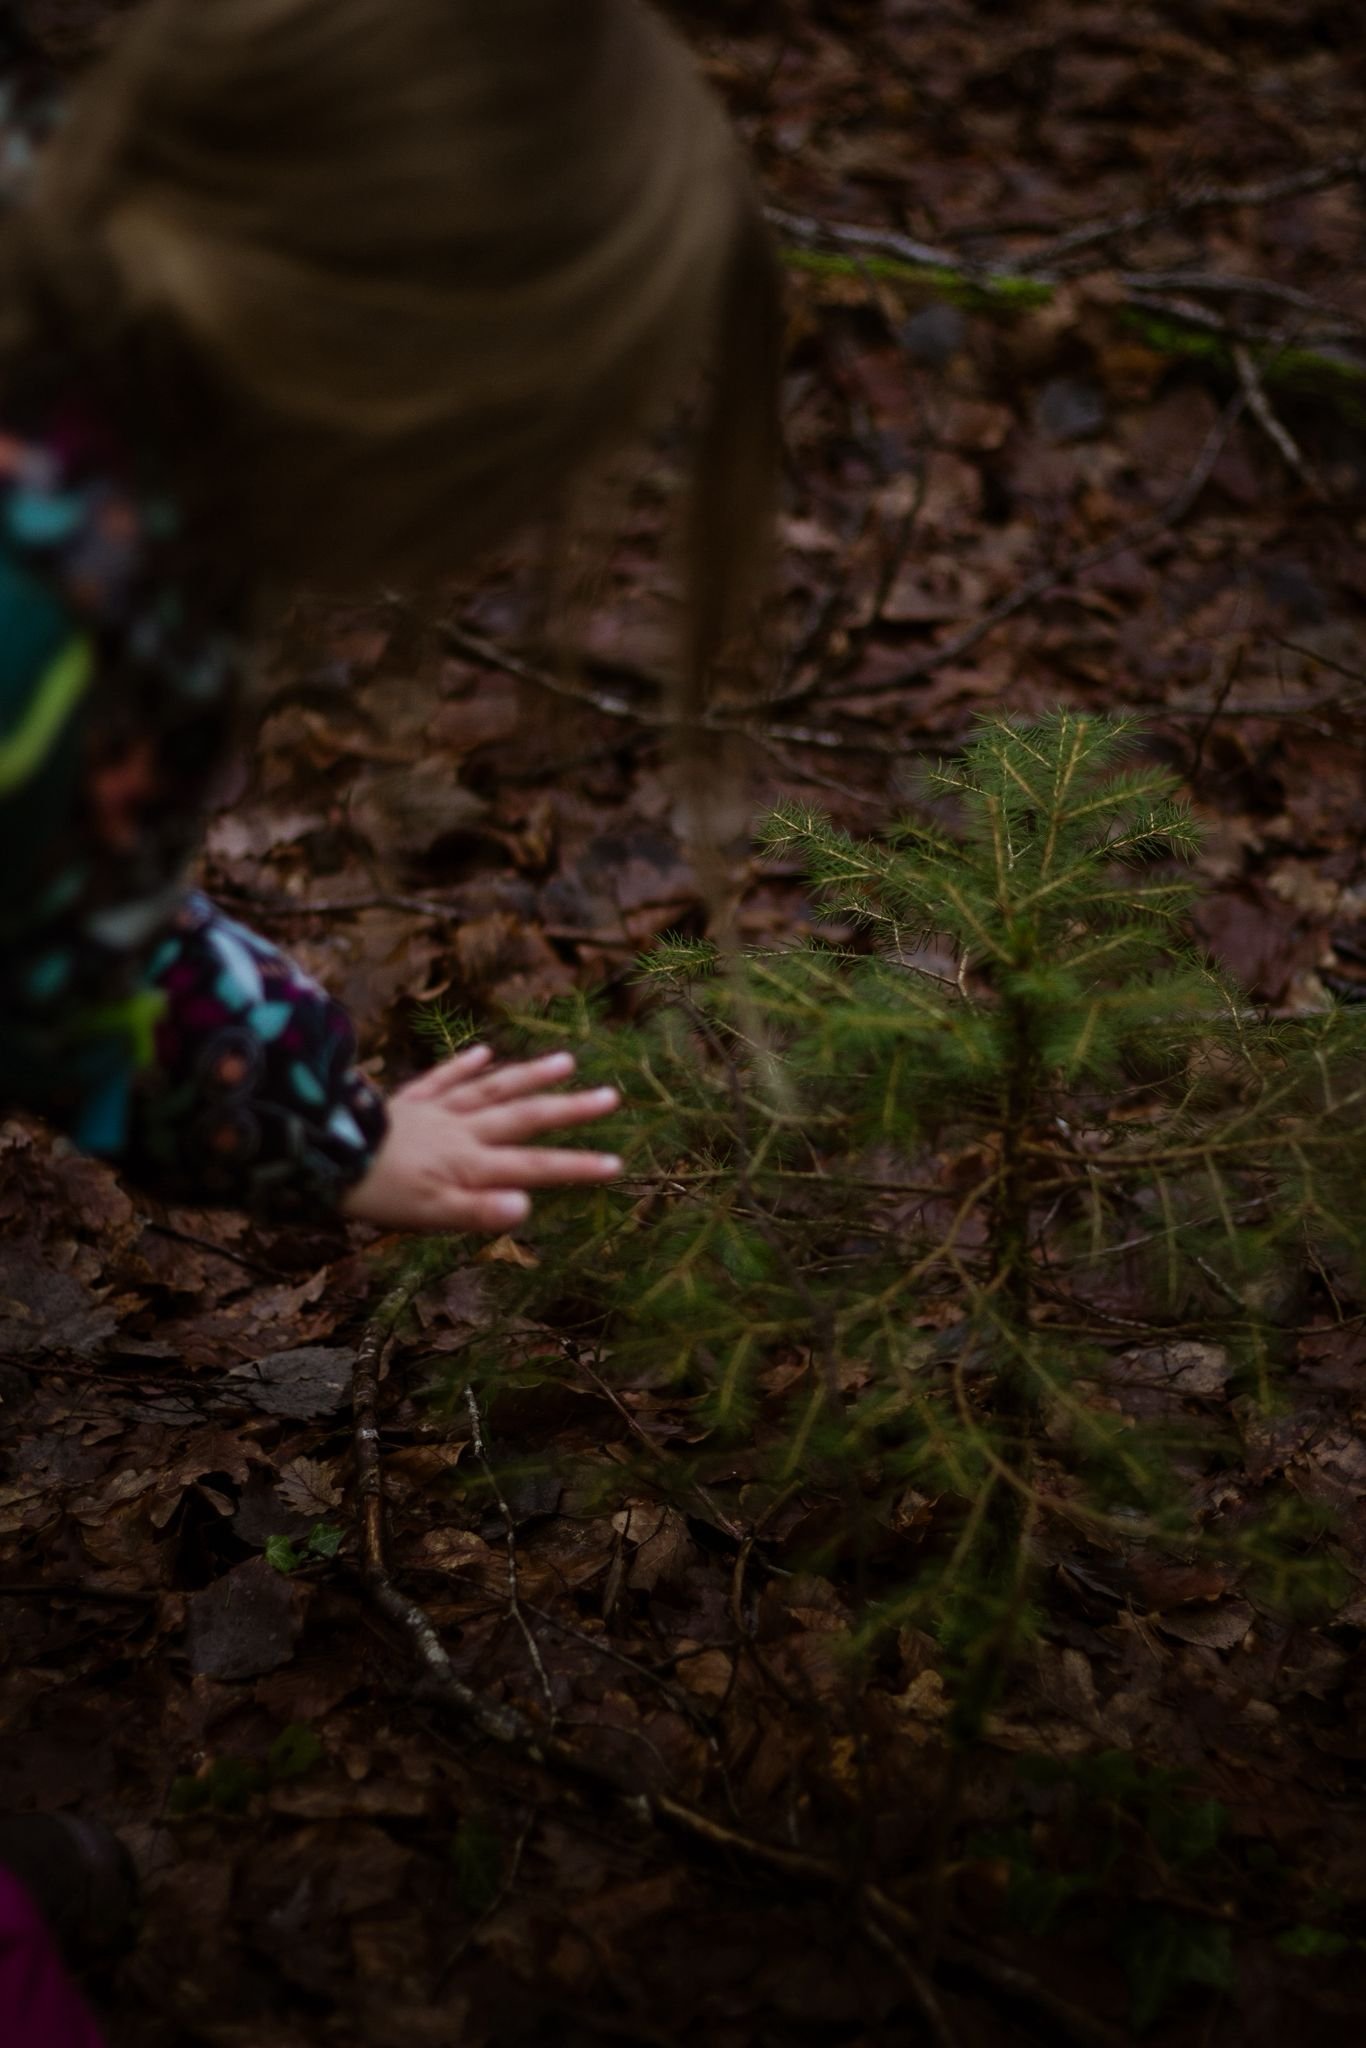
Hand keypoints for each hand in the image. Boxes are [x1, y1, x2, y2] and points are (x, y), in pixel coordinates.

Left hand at [341, 1044, 621, 1231]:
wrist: (322, 1158)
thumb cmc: (377, 1196)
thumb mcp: (430, 1216)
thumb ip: (480, 1211)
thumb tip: (527, 1206)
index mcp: (471, 1164)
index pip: (534, 1167)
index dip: (576, 1166)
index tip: (616, 1163)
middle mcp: (462, 1131)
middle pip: (523, 1117)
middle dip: (569, 1110)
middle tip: (610, 1097)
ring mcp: (437, 1111)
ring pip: (492, 1089)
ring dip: (530, 1076)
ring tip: (567, 1062)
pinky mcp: (409, 1101)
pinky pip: (443, 1079)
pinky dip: (465, 1065)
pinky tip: (486, 1051)